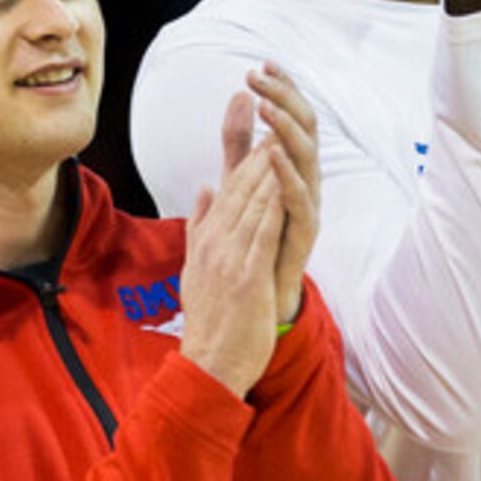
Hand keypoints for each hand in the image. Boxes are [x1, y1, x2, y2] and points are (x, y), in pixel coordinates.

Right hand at [178, 147, 284, 397]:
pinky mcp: (246, 276)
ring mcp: (229, 258)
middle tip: (272, 117)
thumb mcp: (196, 270)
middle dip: (258, 151)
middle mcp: (214, 244)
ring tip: (282, 136)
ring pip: (251, 205)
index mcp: (206, 242)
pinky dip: (273, 205)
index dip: (245, 158)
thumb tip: (205, 192)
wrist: (208, 364)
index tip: (260, 129)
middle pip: (239, 190)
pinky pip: (262, 233)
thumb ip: (200, 228)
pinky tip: (285, 182)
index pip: (228, 191)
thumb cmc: (209, 324)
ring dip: (268, 169)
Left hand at [219, 63, 316, 323]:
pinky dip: (287, 173)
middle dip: (284, 98)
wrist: (258, 297)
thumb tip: (238, 97)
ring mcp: (309, 205)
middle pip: (305, 128)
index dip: (282, 90)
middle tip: (261, 74)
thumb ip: (238, 143)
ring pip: (307, 157)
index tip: (262, 63)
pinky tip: (271, 152)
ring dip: (286, 128)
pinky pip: (300, 197)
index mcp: (292, 167)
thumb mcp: (239, 181)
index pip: (292, 118)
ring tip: (265, 105)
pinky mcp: (305, 231)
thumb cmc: (253, 238)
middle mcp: (306, 180)